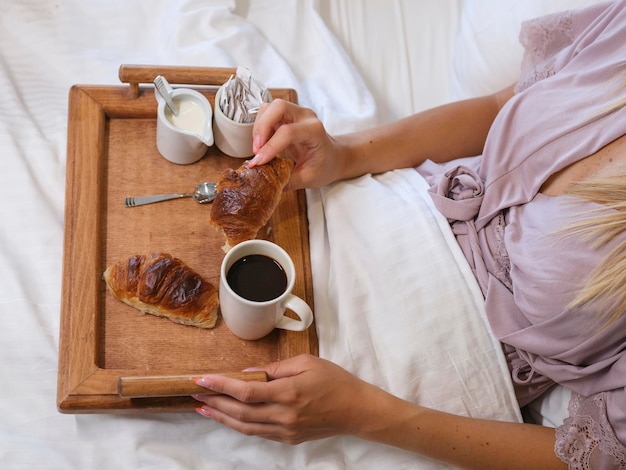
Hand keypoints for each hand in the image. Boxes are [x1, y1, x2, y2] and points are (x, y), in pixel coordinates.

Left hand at [193, 354, 386, 443]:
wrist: (356, 410)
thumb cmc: (334, 381)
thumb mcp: (307, 362)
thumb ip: (275, 368)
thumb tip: (248, 372)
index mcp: (289, 392)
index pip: (246, 391)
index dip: (220, 385)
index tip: (202, 379)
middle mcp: (284, 415)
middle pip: (239, 411)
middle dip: (214, 401)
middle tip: (194, 391)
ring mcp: (285, 430)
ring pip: (244, 426)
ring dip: (220, 417)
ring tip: (202, 408)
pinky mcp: (287, 439)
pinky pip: (257, 433)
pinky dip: (238, 425)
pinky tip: (227, 417)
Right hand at [249, 100, 345, 189]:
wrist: (333, 157)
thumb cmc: (324, 166)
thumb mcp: (308, 179)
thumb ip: (287, 181)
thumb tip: (265, 183)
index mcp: (315, 131)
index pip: (288, 132)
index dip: (270, 147)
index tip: (258, 162)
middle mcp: (305, 116)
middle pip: (278, 107)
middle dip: (262, 127)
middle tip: (256, 150)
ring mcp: (295, 113)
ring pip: (269, 108)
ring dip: (259, 127)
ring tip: (259, 149)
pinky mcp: (286, 115)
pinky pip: (267, 114)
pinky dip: (260, 127)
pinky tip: (262, 144)